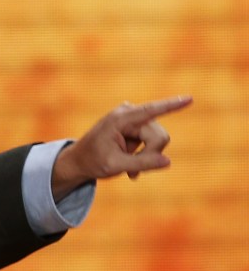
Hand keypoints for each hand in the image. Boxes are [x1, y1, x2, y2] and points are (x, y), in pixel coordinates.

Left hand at [51, 96, 192, 200]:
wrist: (79, 161)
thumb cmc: (92, 162)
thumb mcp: (114, 166)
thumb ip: (141, 163)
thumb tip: (167, 162)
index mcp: (119, 119)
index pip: (150, 111)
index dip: (171, 105)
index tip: (190, 98)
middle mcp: (128, 113)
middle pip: (159, 136)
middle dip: (151, 155)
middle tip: (133, 172)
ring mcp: (134, 118)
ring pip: (159, 140)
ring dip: (146, 157)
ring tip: (129, 168)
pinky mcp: (137, 125)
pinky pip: (153, 141)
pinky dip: (144, 155)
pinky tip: (131, 165)